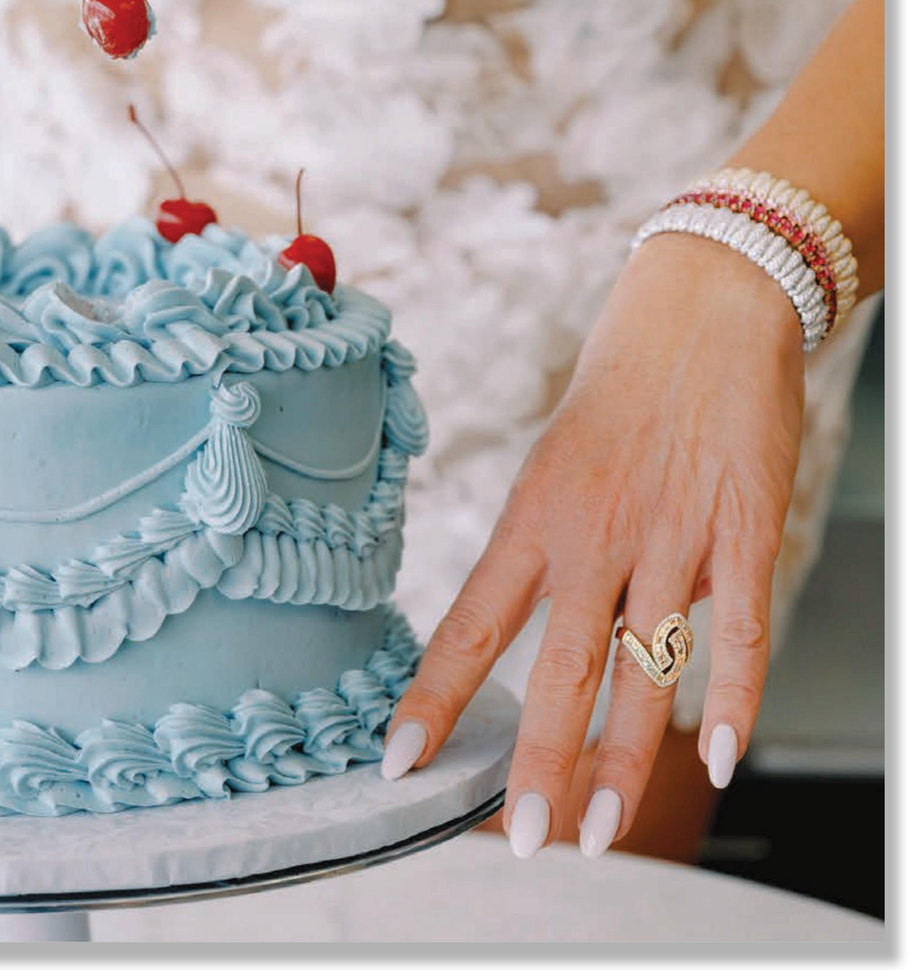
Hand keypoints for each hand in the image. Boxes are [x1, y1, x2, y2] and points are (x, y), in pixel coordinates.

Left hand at [382, 231, 805, 857]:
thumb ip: (570, 552)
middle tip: (519, 839)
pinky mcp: (744, 529)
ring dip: (622, 760)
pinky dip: (729, 700)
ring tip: (597, 830)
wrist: (704, 304)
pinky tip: (715, 758)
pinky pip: (738, 631)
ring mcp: (671, 536)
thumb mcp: (564, 462)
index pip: (471, 622)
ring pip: (644, 669)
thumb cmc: (624, 386)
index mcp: (535, 513)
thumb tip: (590, 637)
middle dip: (535, 761)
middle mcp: (594, 533)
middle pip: (557, 666)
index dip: (434, 697)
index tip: (399, 763)